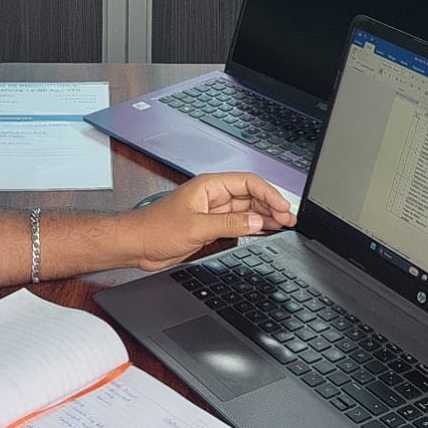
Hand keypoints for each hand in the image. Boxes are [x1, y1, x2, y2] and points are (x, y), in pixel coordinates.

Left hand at [127, 172, 293, 270]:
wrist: (136, 245)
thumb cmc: (155, 228)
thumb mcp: (196, 227)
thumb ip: (229, 224)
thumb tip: (257, 221)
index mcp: (209, 186)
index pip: (248, 183)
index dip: (269, 194)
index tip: (283, 208)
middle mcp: (213, 196)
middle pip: (251, 196)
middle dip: (272, 206)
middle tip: (290, 219)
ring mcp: (212, 212)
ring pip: (247, 210)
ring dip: (265, 217)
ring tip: (285, 226)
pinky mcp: (210, 227)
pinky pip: (238, 224)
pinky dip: (253, 227)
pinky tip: (265, 232)